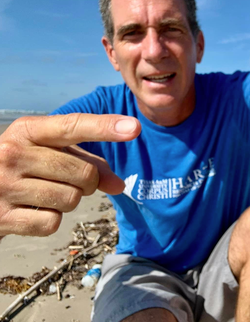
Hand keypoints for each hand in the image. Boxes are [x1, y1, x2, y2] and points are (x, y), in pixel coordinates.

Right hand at [0, 114, 140, 236]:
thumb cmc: (24, 169)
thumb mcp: (50, 155)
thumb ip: (88, 163)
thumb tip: (120, 186)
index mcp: (26, 130)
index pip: (73, 126)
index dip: (106, 127)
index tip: (135, 128)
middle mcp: (11, 153)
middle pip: (83, 173)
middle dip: (87, 182)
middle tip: (66, 181)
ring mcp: (2, 185)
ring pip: (71, 199)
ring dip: (68, 201)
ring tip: (44, 194)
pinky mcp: (1, 217)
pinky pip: (52, 223)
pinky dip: (49, 221)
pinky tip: (30, 211)